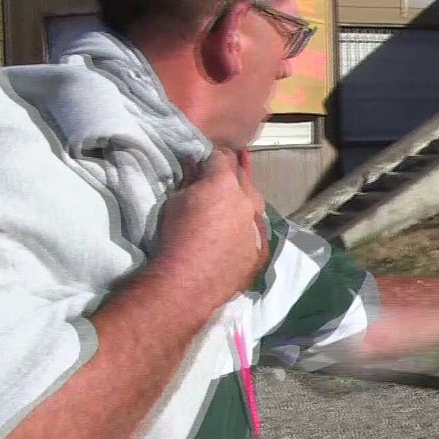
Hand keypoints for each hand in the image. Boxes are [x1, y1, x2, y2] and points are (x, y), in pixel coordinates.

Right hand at [150, 147, 269, 306]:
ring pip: (254, 202)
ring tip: (230, 205)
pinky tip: (237, 231)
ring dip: (243, 199)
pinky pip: (258, 229)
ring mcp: (258, 224)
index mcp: (225, 183)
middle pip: (242, 176)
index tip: (204, 160)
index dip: (212, 156)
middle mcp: (248, 199)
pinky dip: (248, 225)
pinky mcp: (262, 247)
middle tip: (216, 181)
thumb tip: (194, 166)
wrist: (189, 282)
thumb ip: (190, 180)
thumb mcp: (176, 201)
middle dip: (230, 175)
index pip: (222, 156)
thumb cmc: (176, 237)